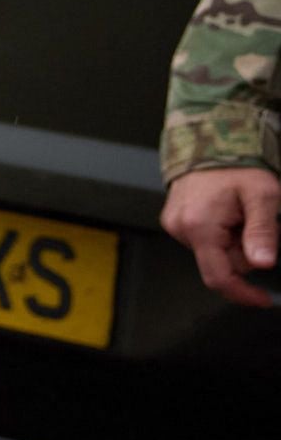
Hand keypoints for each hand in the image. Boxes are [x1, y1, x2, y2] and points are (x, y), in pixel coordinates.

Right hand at [162, 167, 279, 308]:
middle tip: (256, 224)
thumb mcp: (262, 197)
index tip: (264, 298)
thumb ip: (263, 232)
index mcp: (200, 225)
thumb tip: (264, 263)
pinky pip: (204, 240)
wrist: (210, 141)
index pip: (219, 277)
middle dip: (245, 252)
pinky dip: (222, 233)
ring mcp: (175, 223)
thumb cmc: (235, 165)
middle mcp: (181, 227)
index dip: (243, 293)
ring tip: (240, 214)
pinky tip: (227, 214)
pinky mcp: (175, 220)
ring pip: (214, 252)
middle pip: (221, 264)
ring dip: (234, 241)